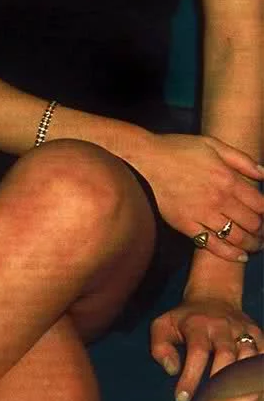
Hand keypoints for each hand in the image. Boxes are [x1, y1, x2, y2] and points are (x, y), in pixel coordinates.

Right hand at [139, 134, 263, 259]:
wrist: (148, 159)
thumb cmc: (180, 148)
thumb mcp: (213, 144)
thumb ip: (241, 159)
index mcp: (227, 178)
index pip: (260, 204)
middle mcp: (218, 199)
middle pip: (252, 223)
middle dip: (262, 231)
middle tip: (263, 234)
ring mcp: (202, 214)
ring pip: (236, 237)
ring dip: (252, 245)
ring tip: (256, 246)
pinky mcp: (187, 225)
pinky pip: (213, 245)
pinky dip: (230, 254)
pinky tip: (240, 256)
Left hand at [151, 297, 262, 400]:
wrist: (213, 296)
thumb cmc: (185, 319)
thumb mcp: (164, 325)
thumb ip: (160, 347)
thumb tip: (172, 370)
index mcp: (198, 325)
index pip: (196, 352)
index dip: (190, 377)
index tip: (182, 399)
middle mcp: (222, 326)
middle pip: (226, 355)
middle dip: (219, 383)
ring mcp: (241, 329)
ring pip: (247, 357)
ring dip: (240, 381)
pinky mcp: (256, 334)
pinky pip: (261, 354)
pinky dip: (256, 372)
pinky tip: (248, 389)